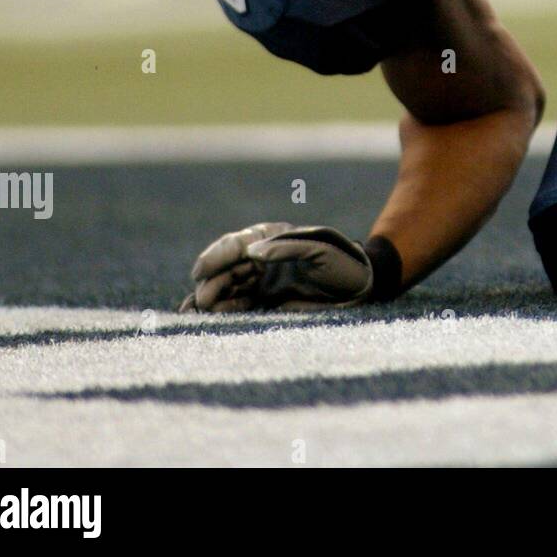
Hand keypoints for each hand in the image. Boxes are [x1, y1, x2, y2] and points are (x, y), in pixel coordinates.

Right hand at [179, 221, 373, 311]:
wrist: (361, 288)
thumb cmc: (343, 264)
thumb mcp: (319, 250)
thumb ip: (286, 248)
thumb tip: (252, 252)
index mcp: (272, 238)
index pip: (237, 245)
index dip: (216, 257)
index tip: (200, 271)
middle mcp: (263, 258)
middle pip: (228, 268)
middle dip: (211, 282)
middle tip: (201, 300)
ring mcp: (262, 279)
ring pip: (228, 286)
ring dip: (212, 298)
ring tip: (196, 312)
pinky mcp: (265, 300)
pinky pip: (238, 303)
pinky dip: (223, 310)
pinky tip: (210, 318)